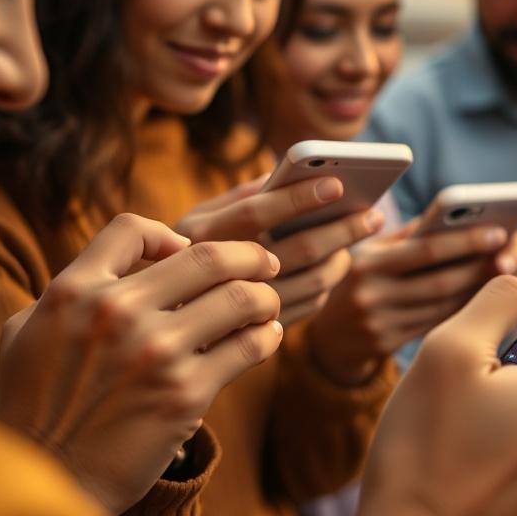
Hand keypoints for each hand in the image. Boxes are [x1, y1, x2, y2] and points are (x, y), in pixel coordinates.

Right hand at [0, 213, 282, 515]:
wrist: (51, 479)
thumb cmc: (34, 406)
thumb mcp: (24, 333)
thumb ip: (65, 291)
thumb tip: (115, 262)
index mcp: (73, 291)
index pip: (132, 228)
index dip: (169, 236)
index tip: (189, 253)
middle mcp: (115, 313)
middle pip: (207, 256)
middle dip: (249, 256)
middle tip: (266, 263)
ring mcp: (154, 352)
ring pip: (240, 297)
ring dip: (265, 296)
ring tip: (268, 304)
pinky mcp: (185, 393)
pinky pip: (248, 347)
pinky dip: (267, 337)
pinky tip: (267, 337)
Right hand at [176, 176, 382, 325]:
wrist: (144, 335)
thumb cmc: (175, 261)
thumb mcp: (191, 224)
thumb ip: (235, 200)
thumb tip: (284, 174)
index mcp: (197, 239)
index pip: (254, 213)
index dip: (297, 197)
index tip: (337, 182)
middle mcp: (215, 279)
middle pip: (296, 250)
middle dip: (342, 229)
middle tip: (372, 214)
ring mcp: (235, 317)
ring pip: (310, 284)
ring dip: (341, 259)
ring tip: (356, 239)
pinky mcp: (256, 340)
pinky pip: (307, 310)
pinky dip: (326, 287)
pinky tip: (333, 267)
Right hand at [308, 223, 516, 384]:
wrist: (327, 338)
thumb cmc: (359, 282)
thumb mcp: (372, 253)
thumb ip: (409, 237)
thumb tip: (457, 216)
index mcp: (368, 263)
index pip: (426, 250)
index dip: (466, 241)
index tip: (499, 233)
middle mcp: (371, 295)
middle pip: (442, 282)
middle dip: (482, 269)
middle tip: (515, 258)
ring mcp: (381, 326)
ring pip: (445, 308)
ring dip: (481, 293)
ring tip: (509, 278)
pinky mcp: (391, 349)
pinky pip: (438, 327)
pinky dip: (466, 314)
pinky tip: (488, 304)